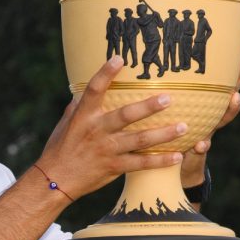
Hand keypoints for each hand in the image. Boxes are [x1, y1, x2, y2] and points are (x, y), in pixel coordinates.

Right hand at [37, 55, 186, 199]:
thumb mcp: (65, 124)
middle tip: (168, 98)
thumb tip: (84, 92)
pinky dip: (160, 161)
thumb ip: (77, 107)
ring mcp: (107, 149)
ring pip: (140, 140)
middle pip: (125, 115)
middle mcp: (96, 130)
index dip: (105, 73)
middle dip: (148, 107)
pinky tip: (177, 156)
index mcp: (83, 116)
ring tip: (183, 126)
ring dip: (163, 134)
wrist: (55, 180)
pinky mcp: (114, 166)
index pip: (94, 90)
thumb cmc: (59, 148)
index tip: (119, 59)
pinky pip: (141, 163)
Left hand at [180, 55, 239, 186]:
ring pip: (220, 121)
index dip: (235, 75)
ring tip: (234, 99)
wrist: (176, 166)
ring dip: (229, 110)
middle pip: (228, 103)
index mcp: (204, 107)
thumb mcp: (173, 113)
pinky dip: (202, 145)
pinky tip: (200, 144)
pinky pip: (201, 148)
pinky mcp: (197, 151)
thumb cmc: (171, 132)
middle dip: (237, 90)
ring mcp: (206, 134)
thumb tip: (160, 65)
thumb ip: (171, 96)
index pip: (221, 88)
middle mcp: (209, 119)